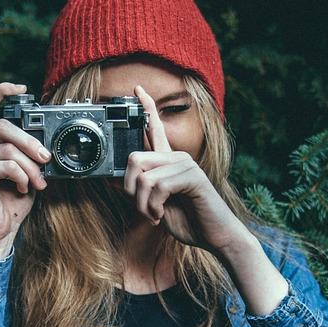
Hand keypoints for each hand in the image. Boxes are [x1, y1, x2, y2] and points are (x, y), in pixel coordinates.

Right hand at [0, 82, 50, 251]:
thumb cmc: (9, 204)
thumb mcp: (23, 171)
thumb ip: (25, 151)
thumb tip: (44, 140)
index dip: (2, 91)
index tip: (23, 89)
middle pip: (3, 125)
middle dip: (31, 142)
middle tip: (46, 159)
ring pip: (8, 148)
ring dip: (30, 167)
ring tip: (37, 183)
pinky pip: (7, 164)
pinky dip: (21, 176)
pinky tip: (21, 189)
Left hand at [124, 84, 249, 257]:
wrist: (215, 237)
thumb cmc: (189, 221)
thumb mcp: (154, 206)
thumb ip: (137, 191)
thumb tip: (111, 179)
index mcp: (168, 162)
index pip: (156, 128)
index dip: (147, 107)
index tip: (137, 89)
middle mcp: (177, 158)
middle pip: (134, 158)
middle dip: (130, 190)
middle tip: (144, 209)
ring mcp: (185, 165)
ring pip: (144, 177)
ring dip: (143, 205)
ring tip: (156, 215)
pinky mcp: (192, 176)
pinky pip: (158, 187)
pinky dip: (154, 207)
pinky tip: (163, 215)